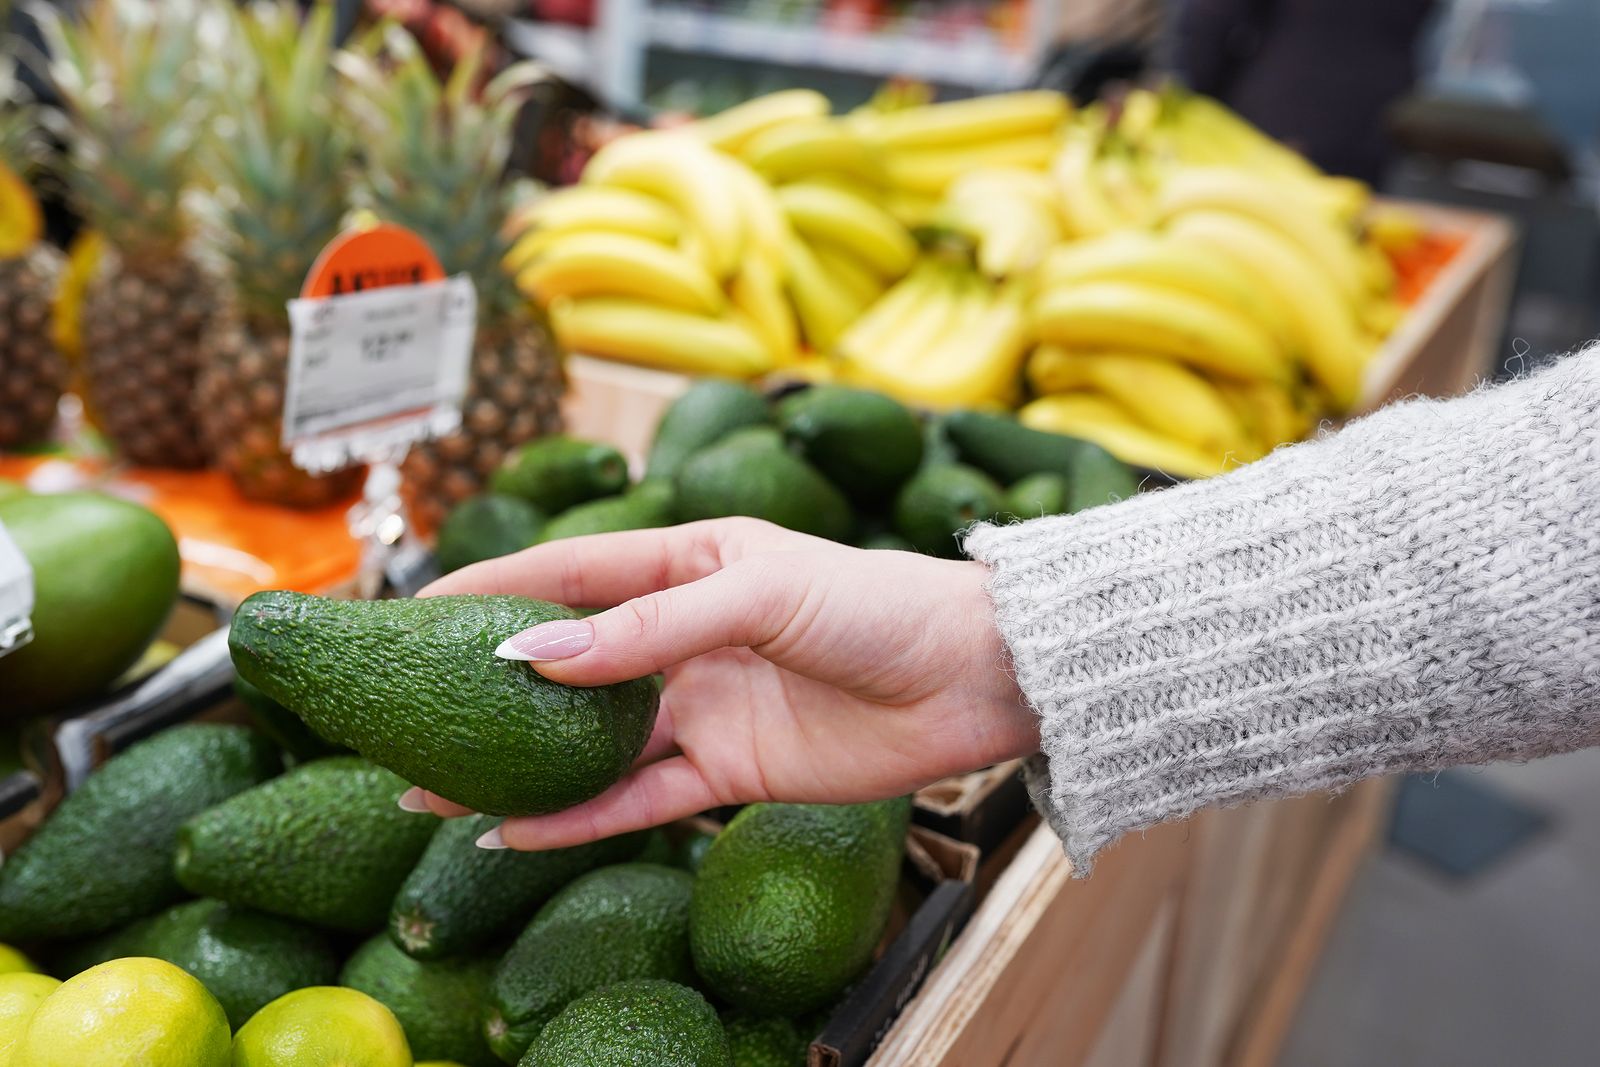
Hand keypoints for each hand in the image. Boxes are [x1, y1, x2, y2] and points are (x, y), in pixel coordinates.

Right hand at [413, 518, 1035, 849]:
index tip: (412, 614)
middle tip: (403, 711)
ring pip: (588, 742)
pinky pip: (638, 799)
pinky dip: (578, 818)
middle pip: (566, 665)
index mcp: (688, 563)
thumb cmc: (878, 603)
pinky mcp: (729, 772)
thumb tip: (533, 656)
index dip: (490, 592)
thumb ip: (649, 626)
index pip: (568, 573)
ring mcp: (703, 707)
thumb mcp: (759, 591)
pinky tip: (513, 834)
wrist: (972, 676)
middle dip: (485, 687)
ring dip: (515, 766)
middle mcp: (684, 635)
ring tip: (427, 789)